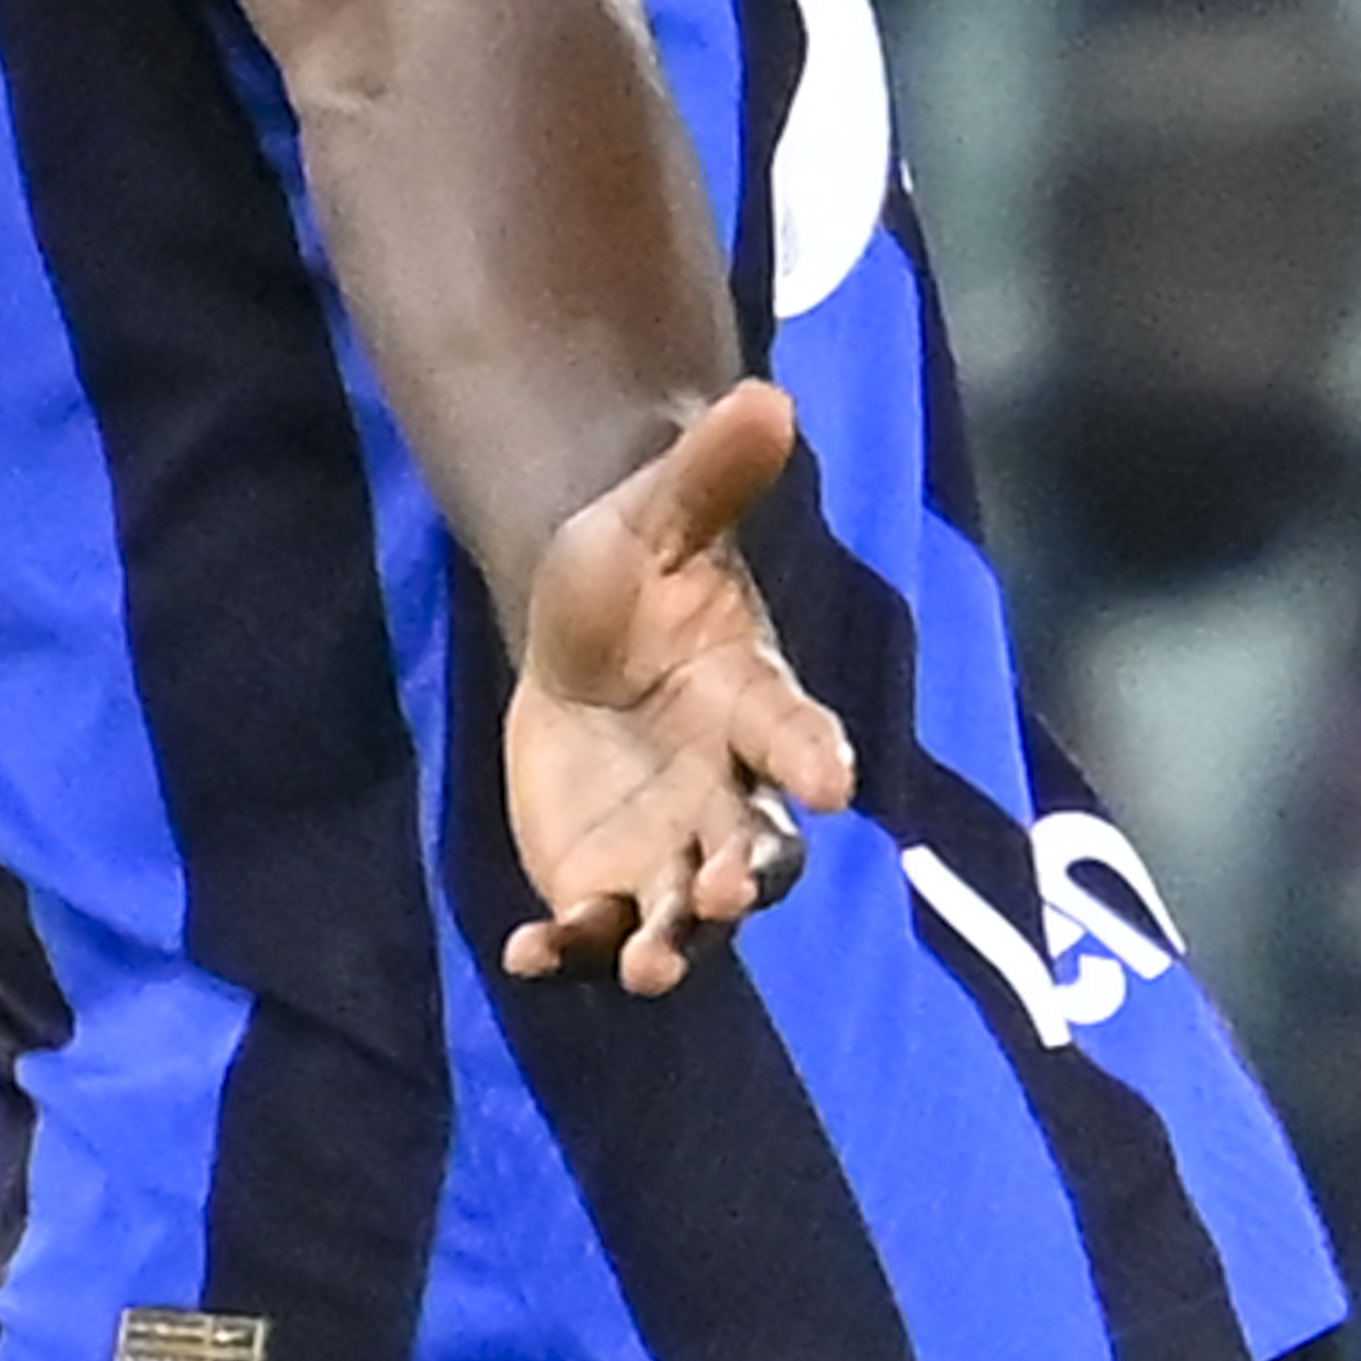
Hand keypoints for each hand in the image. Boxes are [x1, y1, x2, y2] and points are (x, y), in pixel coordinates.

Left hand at [500, 378, 857, 996]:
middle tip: (720, 889)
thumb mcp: (653, 516)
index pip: (796, 732)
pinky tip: (526, 958)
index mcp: (753, 702)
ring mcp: (670, 845)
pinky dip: (568, 949)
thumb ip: (709, 474)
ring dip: (667, 941)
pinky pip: (594, 926)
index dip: (814, 755)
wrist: (580, 642)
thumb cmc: (634, 575)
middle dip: (742, 875)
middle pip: (753, 849)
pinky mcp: (606, 878)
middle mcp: (728, 790)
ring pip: (684, 912)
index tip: (834, 781)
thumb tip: (766, 392)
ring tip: (643, 968)